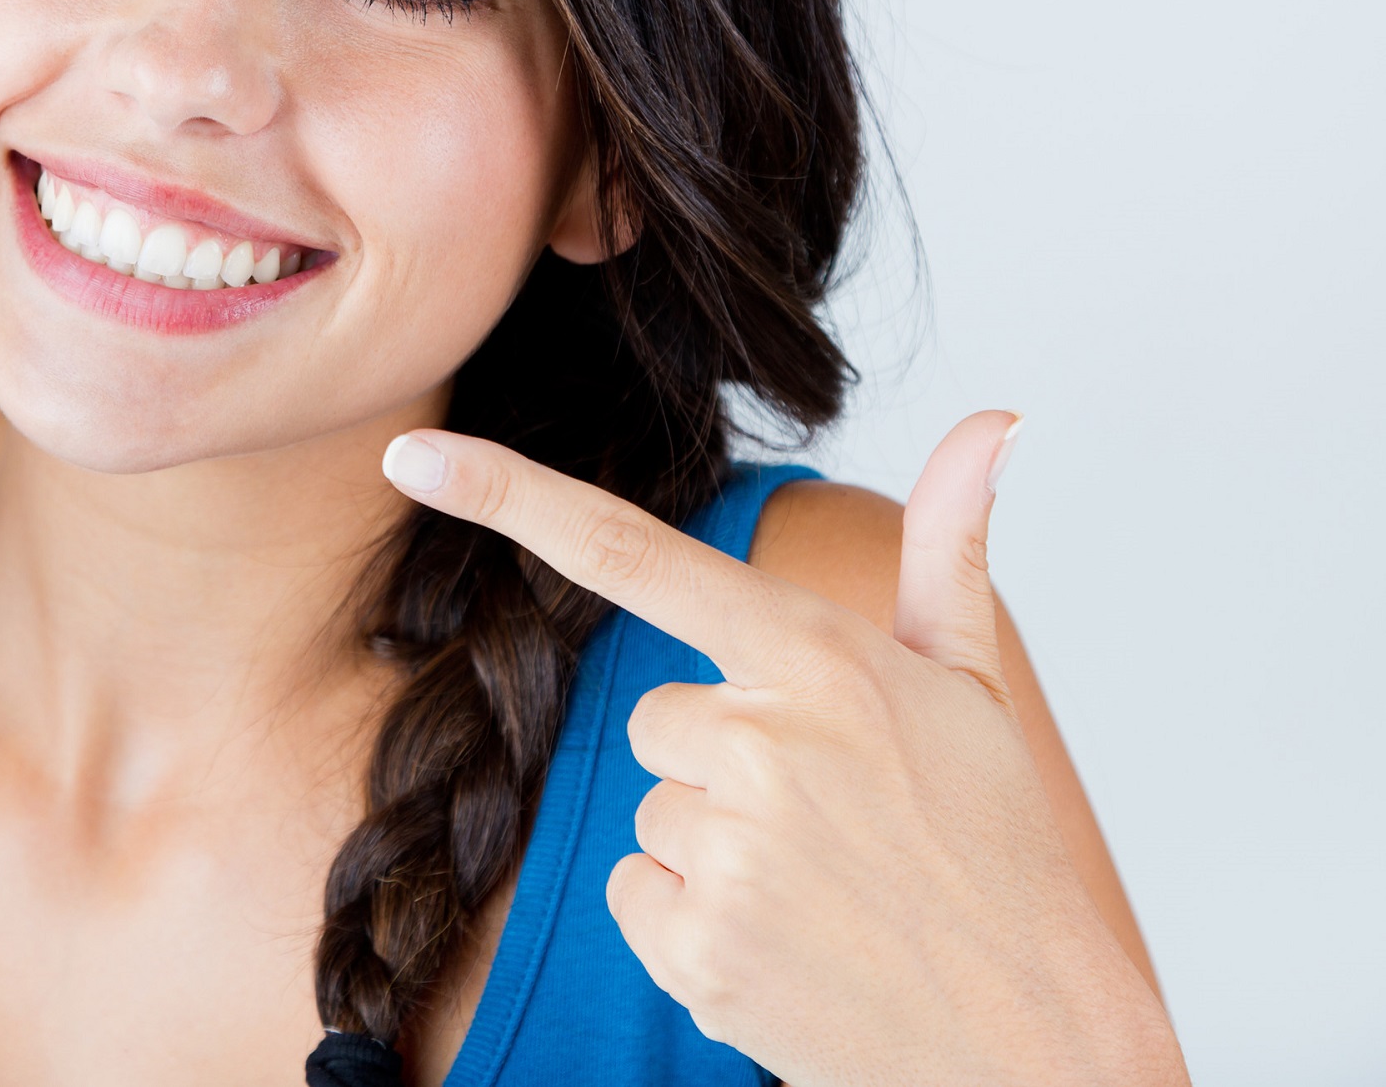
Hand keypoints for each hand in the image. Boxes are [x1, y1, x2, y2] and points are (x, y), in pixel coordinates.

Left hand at [379, 417, 1185, 1086]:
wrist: (1031, 1039)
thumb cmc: (994, 852)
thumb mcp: (972, 688)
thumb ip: (947, 546)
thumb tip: (993, 417)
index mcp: (817, 658)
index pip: (634, 554)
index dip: (509, 498)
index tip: (411, 457)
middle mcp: (764, 739)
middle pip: (652, 717)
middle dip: (717, 762)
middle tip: (824, 821)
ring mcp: (728, 845)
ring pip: (647, 809)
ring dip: (712, 848)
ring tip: (819, 890)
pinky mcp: (697, 943)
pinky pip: (633, 894)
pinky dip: (689, 923)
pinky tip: (783, 943)